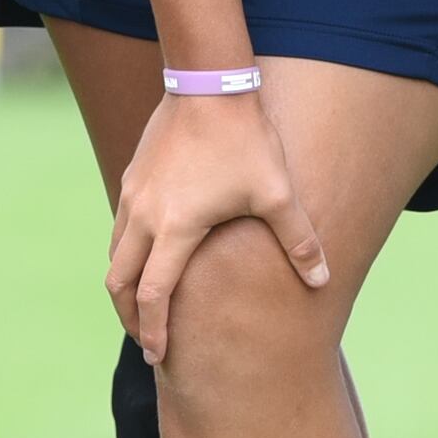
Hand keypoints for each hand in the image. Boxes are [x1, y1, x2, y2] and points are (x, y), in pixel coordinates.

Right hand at [104, 86, 329, 367]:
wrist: (209, 82)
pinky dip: (126, 254)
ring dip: (124, 285)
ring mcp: (133, 195)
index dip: (154, 330)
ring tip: (143, 305)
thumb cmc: (245, 140)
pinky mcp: (132, 177)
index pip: (154, 295)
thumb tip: (322, 280)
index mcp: (177, 229)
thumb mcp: (278, 193)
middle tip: (146, 340)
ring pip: (114, 255)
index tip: (159, 355)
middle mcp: (145, 216)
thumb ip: (299, 240)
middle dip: (129, 317)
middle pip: (119, 282)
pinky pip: (118, 228)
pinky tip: (147, 256)